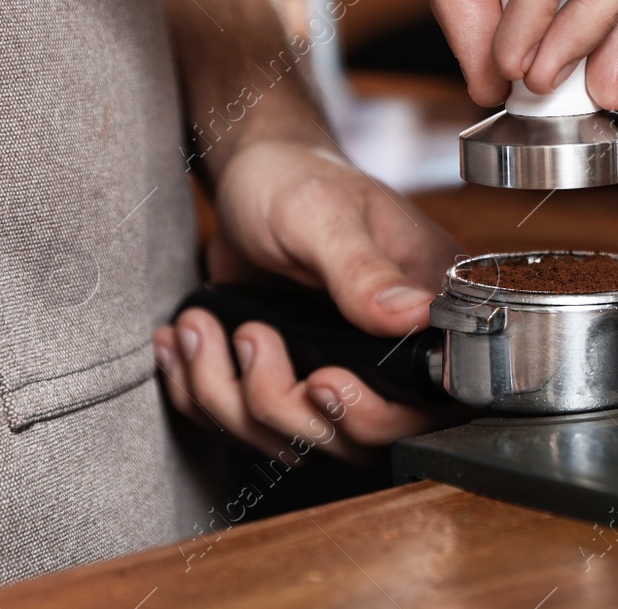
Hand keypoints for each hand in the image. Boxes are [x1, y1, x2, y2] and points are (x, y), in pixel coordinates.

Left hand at [154, 138, 462, 461]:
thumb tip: (414, 316)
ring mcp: (340, 367)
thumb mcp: (325, 216)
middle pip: (356, 440)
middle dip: (282, 404)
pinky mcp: (291, 377)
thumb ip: (364, 271)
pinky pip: (246, 424)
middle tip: (253, 337)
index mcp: (426, 306)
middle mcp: (391, 348)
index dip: (375, 414)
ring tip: (203, 326)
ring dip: (227, 394)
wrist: (250, 176)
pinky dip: (201, 391)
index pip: (429, 400)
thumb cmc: (296, 178)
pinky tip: (188, 342)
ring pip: (294, 440)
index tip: (322, 380)